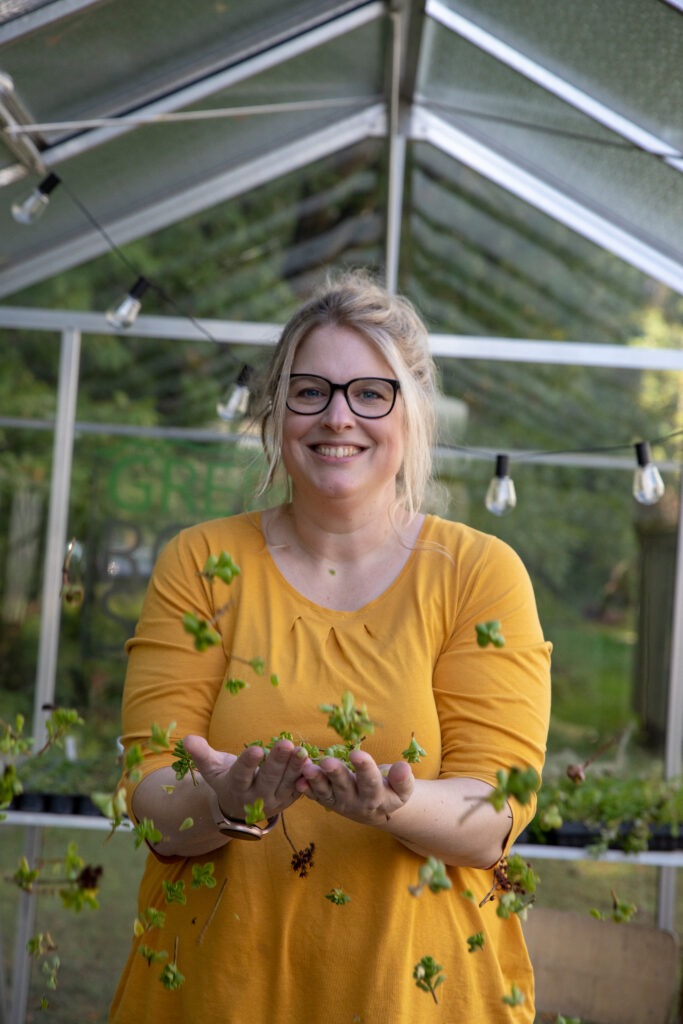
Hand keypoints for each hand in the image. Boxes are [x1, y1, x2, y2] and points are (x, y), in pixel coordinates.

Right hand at [182, 734, 309, 820]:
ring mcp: (273, 801)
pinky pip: (299, 790)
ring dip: (295, 768)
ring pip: (286, 784)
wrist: (239, 806)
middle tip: (286, 744)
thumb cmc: (226, 778)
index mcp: (235, 788)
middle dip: (278, 762)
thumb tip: (187, 739)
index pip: (242, 775)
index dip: (249, 763)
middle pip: (268, 779)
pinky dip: (305, 778)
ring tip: (302, 750)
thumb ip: (201, 754)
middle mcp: (254, 798)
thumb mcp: (212, 768)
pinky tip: (312, 764)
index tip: (256, 749)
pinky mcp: (287, 800)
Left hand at [295, 747, 413, 824]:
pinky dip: (305, 788)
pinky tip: (297, 779)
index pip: (371, 782)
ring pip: (326, 792)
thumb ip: (402, 779)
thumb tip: (403, 767)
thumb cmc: (389, 790)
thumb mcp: (402, 789)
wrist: (376, 810)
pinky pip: (314, 794)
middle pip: (345, 787)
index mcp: (377, 798)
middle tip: (327, 762)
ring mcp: (339, 802)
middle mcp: (356, 802)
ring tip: (307, 769)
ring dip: (316, 780)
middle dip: (336, 774)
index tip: (357, 753)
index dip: (365, 768)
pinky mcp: (326, 800)